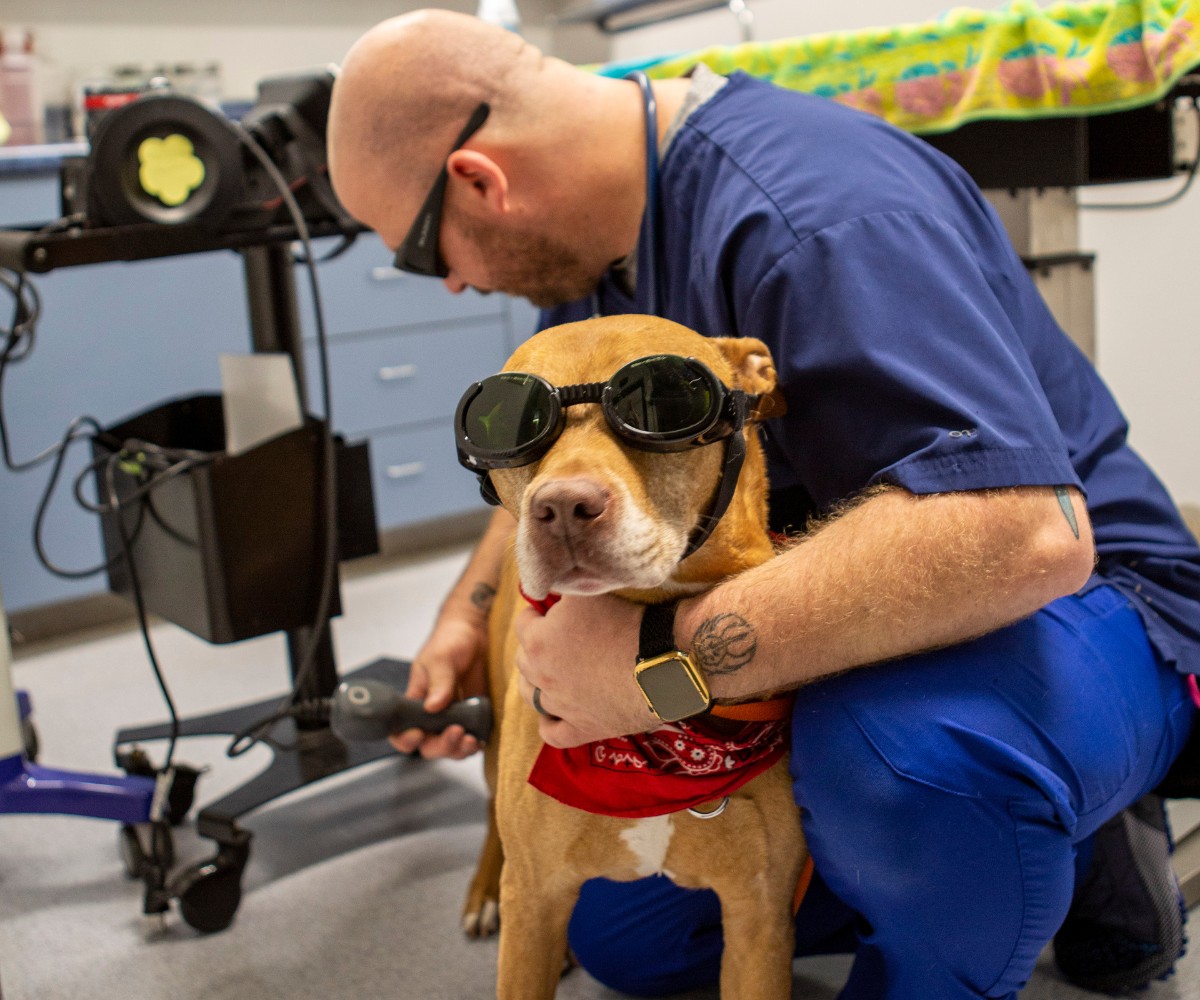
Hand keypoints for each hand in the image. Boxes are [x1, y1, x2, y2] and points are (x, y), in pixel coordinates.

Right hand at [390, 614, 487, 759]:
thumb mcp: (441, 657)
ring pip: (450, 746)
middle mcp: (431, 713)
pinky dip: (474, 744)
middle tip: (456, 732)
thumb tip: (432, 707)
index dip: (406, 739)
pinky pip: (470, 737)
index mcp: (415, 700)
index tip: (419, 735)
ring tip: (471, 740)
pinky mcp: (472, 715)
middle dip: (441, 746)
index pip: (400, 729)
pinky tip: (480, 740)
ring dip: (459, 749)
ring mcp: (452, 716)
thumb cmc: (449, 640)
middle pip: (428, 744)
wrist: (473, 632)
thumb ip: (438, 682)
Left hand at [514, 593, 658, 747]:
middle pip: (523, 660)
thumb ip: (564, 591)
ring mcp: (561, 707)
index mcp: (539, 642)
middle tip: (554, 637)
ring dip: (535, 682)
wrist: (664, 660)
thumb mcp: (589, 592)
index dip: (535, 613)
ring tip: (549, 672)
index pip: (522, 623)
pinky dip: (549, 723)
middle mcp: (543, 676)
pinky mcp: (583, 729)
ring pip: (532, 697)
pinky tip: (555, 714)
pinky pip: (552, 733)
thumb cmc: (627, 621)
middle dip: (534, 646)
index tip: (547, 609)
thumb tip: (553, 589)